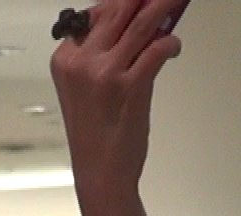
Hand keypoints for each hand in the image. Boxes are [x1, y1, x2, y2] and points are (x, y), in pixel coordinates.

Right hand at [50, 0, 185, 205]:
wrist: (100, 172)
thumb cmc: (96, 134)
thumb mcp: (86, 89)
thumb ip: (104, 56)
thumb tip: (138, 30)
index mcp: (66, 58)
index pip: (94, 14)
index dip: (119, 3)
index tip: (138, 0)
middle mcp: (82, 61)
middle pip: (117, 11)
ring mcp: (104, 73)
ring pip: (139, 24)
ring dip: (162, 7)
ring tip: (175, 0)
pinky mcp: (128, 86)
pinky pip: (155, 51)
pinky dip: (169, 43)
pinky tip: (174, 45)